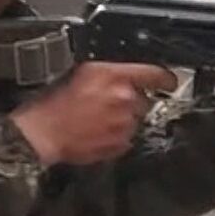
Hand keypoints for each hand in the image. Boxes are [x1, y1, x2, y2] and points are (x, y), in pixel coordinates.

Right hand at [12, 62, 178, 165]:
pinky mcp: (120, 144)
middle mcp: (124, 99)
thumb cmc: (56, 102)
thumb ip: (111, 71)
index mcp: (115, 76)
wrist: (44, 132)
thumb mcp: (83, 72)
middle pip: (145, 100)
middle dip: (132, 102)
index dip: (166, 78)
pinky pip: (128, 138)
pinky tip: (99, 132)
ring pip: (136, 120)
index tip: (170, 82)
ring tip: (100, 120)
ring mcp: (124, 124)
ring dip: (124, 120)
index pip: (155, 74)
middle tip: (109, 104)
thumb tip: (127, 72)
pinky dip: (117, 136)